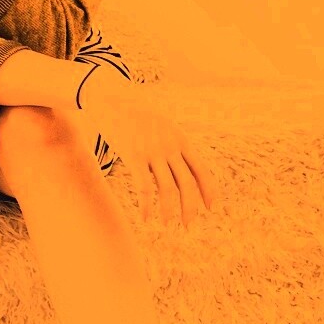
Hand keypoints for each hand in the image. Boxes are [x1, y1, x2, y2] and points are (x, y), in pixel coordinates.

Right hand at [78, 68, 219, 227]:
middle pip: (188, 183)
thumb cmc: (136, 115)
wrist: (112, 98)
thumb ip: (172, 142)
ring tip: (168, 225)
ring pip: (168, 189)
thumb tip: (179, 160)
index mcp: (180, 140)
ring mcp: (153, 152)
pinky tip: (145, 218)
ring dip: (170, 211)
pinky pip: (144, 187)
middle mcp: (170, 147)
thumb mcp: (162, 125)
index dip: (209, 190)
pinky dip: (147, 205)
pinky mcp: (134, 156)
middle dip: (191, 207)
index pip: (202, 170)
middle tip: (190, 226)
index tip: (212, 208)